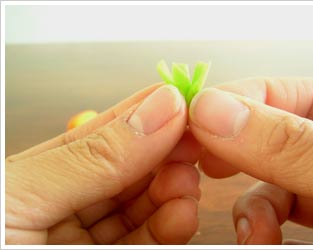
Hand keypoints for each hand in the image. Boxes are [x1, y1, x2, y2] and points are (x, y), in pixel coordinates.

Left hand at [6, 84, 200, 244]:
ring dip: (172, 192)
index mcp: (39, 177)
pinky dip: (169, 227)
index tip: (178, 103)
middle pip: (129, 171)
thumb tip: (157, 108)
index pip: (101, 135)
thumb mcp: (22, 197)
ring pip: (144, 207)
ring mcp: (87, 239)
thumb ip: (94, 155)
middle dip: (163, 155)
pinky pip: (146, 242)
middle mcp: (66, 206)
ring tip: (186, 183)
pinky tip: (182, 213)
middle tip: (189, 147)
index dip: (142, 115)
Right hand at [188, 77, 312, 243]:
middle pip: (278, 141)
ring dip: (250, 207)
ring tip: (251, 229)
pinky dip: (258, 229)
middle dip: (238, 152)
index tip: (203, 112)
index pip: (305, 94)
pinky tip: (259, 240)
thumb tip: (217, 113)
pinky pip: (278, 221)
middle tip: (205, 157)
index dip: (251, 96)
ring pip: (272, 185)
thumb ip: (293, 146)